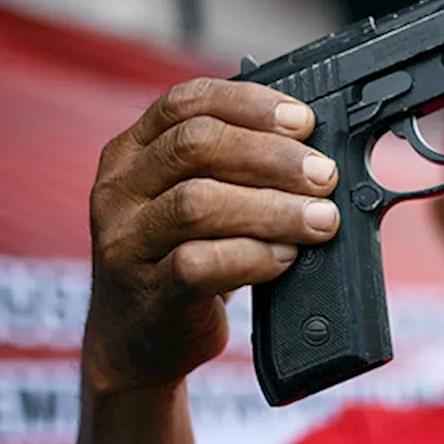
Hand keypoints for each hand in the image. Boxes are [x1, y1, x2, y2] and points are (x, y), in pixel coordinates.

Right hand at [84, 78, 339, 393]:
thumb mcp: (195, 198)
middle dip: (273, 156)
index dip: (250, 104)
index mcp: (131, 152)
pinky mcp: (148, 294)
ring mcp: (126, 242)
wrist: (136, 341)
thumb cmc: (180, 256)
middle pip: (196, 145)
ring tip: (320, 220)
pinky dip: (254, 256)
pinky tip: (285, 257)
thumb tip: (316, 151)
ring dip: (273, 208)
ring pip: (198, 203)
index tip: (303, 122)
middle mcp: (118, 189)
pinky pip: (200, 264)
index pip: (186, 102)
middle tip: (324, 176)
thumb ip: (235, 167)